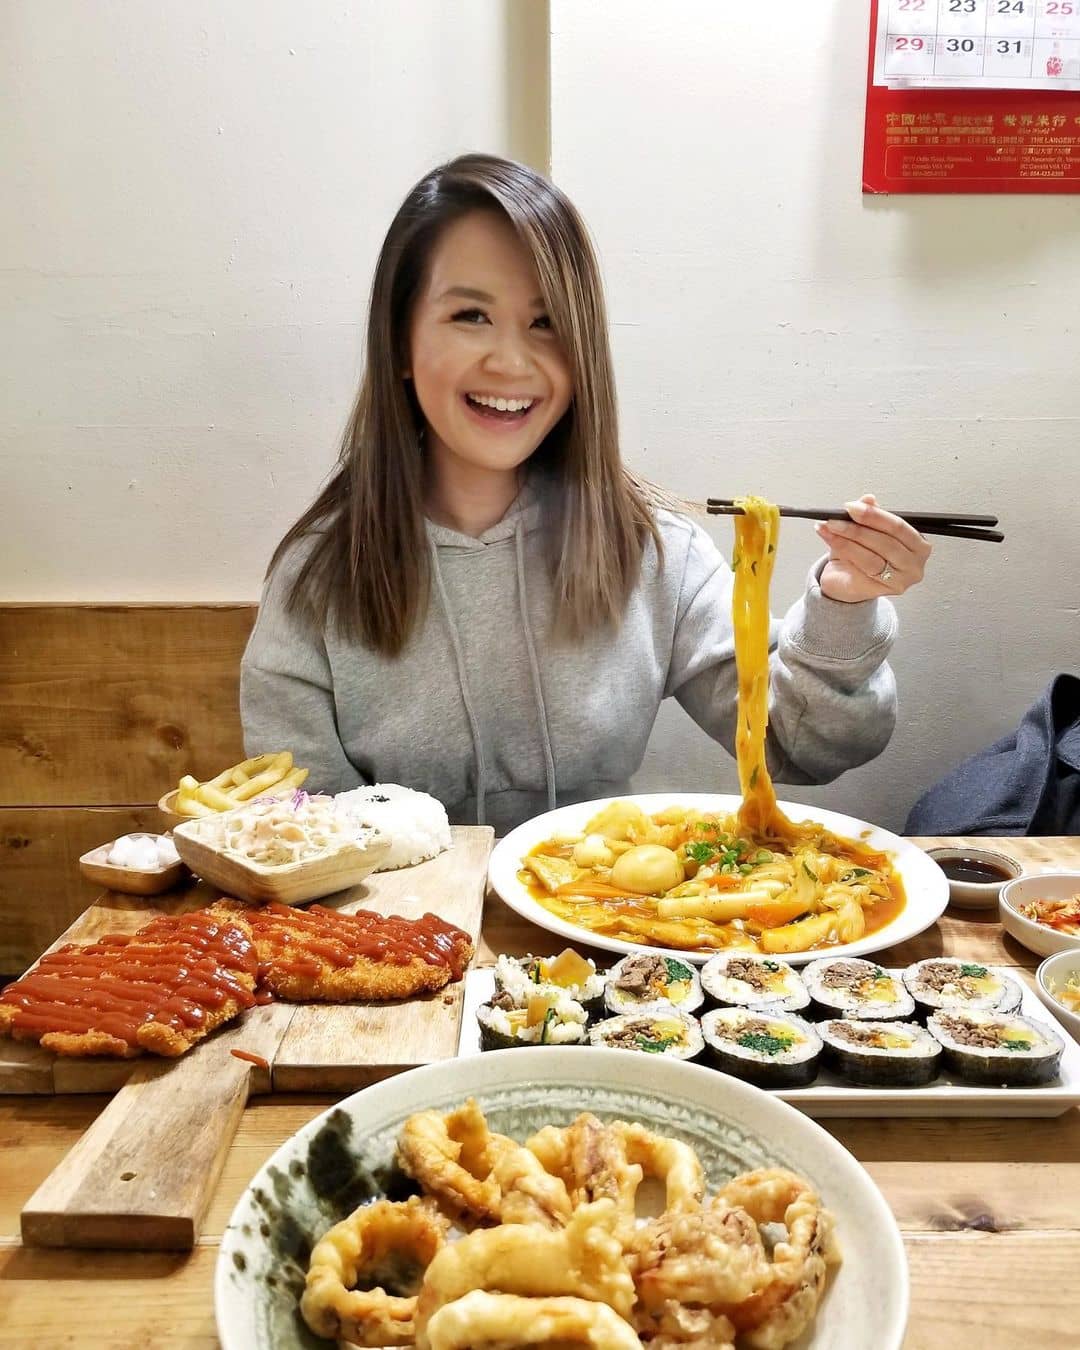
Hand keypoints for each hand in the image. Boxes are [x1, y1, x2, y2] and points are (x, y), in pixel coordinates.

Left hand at [814, 494, 930, 602]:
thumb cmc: (864, 555)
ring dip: (846, 540)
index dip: (875, 516)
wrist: (847, 582)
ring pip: (871, 558)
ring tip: (829, 528)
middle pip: (886, 543)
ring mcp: (898, 582)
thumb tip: (868, 499)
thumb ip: (871, 515)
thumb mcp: (869, 530)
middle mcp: (913, 566)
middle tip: (836, 518)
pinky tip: (830, 539)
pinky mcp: (878, 592)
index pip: (899, 527)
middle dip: (857, 528)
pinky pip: (858, 571)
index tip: (852, 507)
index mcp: (918, 546)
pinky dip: (842, 552)